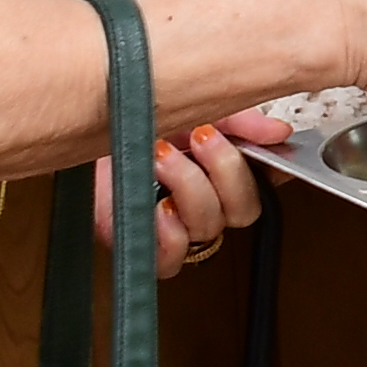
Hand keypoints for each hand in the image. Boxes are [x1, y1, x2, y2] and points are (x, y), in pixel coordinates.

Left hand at [92, 122, 263, 278]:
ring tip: (162, 157)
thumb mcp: (196, 105)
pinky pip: (172, 261)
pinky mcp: (145, 241)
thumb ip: (242, 120)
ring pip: (209, 228)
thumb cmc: (136, 115)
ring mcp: (178, 223)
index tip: (246, 140)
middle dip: (226, 170)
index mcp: (226, 169)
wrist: (88, 125)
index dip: (265, 169)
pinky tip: (158, 205)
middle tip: (200, 136)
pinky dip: (170, 234)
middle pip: (246, 211)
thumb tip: (278, 132)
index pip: (268, 183)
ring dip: (189, 188)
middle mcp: (208, 199)